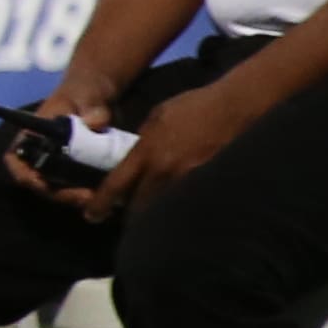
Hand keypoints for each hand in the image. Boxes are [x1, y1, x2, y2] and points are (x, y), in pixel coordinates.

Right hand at [6, 70, 123, 203]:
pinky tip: (107, 194)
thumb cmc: (85, 90)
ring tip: (100, 199)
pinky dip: (89, 193)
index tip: (44, 185)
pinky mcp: (76, 170)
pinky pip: (77, 186)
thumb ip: (93, 108)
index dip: (25, 176)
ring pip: (58, 188)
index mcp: (32, 134)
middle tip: (87, 197)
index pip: (16, 160)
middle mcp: (40, 153)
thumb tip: (95, 123)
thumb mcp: (89, 94)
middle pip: (39, 182)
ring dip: (76, 198)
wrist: (98, 94)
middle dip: (60, 194)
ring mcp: (58, 164)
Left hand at [90, 75, 266, 220]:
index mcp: (147, 153)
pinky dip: (180, 207)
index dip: (101, 204)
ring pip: (163, 208)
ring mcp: (189, 180)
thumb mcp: (157, 118)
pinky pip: (188, 203)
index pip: (116, 186)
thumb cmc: (193, 106)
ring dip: (154, 215)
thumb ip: (142, 142)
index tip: (91, 216)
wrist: (235, 106)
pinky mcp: (210, 184)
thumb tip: (131, 159)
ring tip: (149, 221)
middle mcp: (165, 171)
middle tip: (124, 219)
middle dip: (129, 216)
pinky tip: (178, 210)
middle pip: (139, 207)